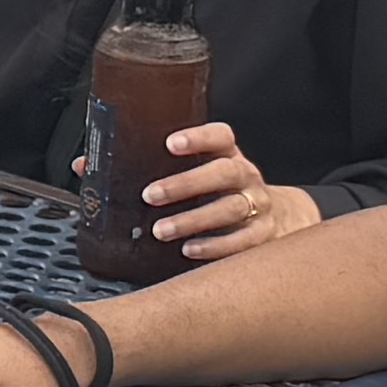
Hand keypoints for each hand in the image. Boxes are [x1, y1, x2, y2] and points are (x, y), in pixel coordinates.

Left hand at [148, 125, 324, 266]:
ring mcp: (259, 205)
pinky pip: (242, 241)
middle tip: (150, 195)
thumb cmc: (227, 193)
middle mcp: (247, 177)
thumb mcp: (208, 173)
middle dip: (186, 184)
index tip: (171, 144)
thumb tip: (104, 169)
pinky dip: (215, 247)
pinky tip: (189, 250)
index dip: (198, 137)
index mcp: (230, 156)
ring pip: (230, 209)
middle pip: (224, 173)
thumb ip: (171, 169)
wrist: (281, 217)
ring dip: (193, 220)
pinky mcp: (263, 235)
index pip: (221, 137)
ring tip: (161, 230)